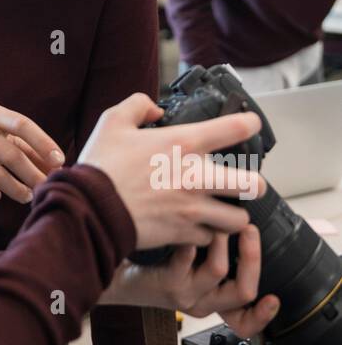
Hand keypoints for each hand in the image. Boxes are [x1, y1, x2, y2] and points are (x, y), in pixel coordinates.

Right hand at [0, 103, 63, 203]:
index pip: (22, 124)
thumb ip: (27, 148)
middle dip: (32, 175)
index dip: (43, 143)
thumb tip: (56, 168)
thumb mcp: (0, 133)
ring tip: (26, 196)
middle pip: (11, 154)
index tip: (59, 161)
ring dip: (15, 189)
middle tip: (44, 187)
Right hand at [78, 93, 265, 249]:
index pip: (235, 128)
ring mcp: (192, 208)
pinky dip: (207, 235)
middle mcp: (196, 176)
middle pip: (253, 184)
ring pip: (238, 219)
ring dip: (233, 215)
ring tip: (224, 211)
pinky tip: (197, 227)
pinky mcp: (183, 233)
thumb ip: (137, 106)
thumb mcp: (112, 122)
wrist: (90, 209)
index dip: (249, 124)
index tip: (250, 125)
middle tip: (242, 183)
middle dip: (252, 183)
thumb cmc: (101, 166)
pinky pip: (210, 238)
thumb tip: (155, 110)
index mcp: (183, 143)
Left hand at [99, 224, 279, 333]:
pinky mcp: (168, 282)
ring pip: (218, 270)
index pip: (245, 322)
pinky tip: (189, 227)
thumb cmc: (159, 265)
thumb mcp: (193, 268)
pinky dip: (193, 240)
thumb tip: (240, 226)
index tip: (275, 299)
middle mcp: (202, 303)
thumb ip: (217, 257)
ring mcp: (185, 294)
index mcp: (213, 302)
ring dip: (222, 240)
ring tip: (216, 220)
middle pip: (243, 291)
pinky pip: (188, 259)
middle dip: (252, 256)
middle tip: (249, 228)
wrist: (120, 273)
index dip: (263, 315)